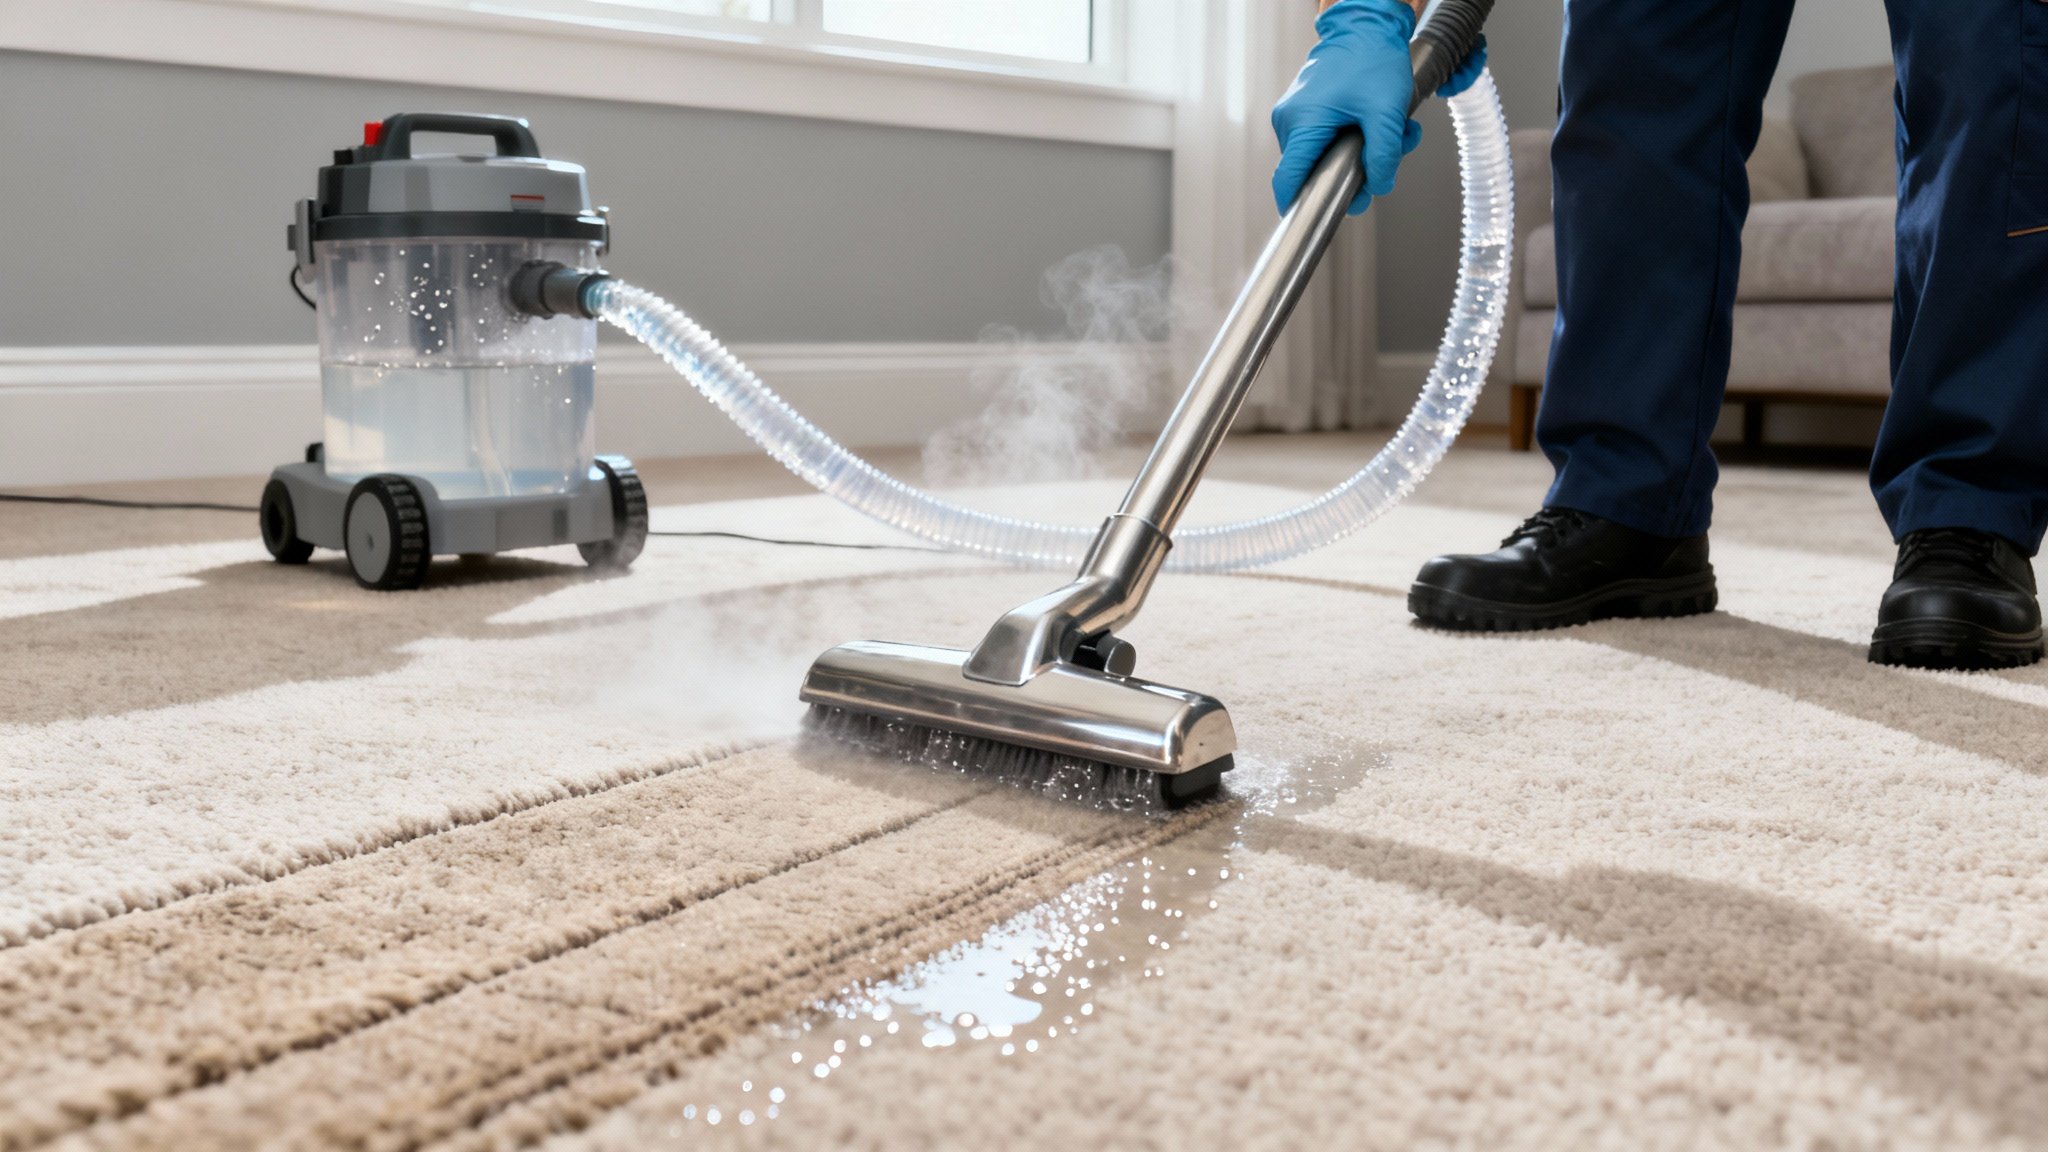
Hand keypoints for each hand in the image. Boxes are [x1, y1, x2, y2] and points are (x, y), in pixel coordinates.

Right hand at [1271, 0, 1489, 216]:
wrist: (1366, 26)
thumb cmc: (1371, 59)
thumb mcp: (1386, 111)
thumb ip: (1384, 155)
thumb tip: (1378, 185)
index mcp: (1302, 124)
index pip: (1288, 180)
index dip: (1297, 205)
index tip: (1310, 222)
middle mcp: (1289, 122)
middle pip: (1314, 171)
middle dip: (1356, 171)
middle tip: (1389, 155)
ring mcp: (1295, 115)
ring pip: (1324, 155)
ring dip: (1361, 151)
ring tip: (1392, 131)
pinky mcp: (1305, 110)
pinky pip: (1325, 138)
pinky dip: (1353, 137)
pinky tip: (1376, 122)